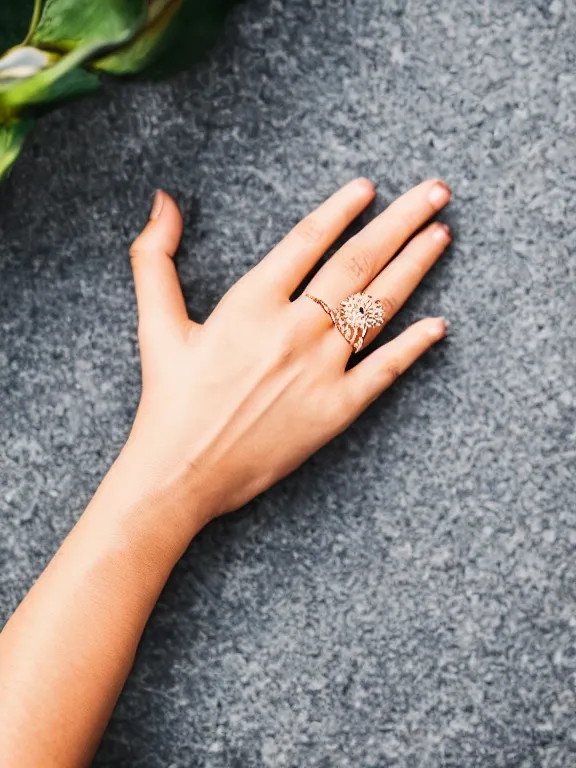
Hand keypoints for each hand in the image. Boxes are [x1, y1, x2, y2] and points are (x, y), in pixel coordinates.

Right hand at [124, 178, 450, 532]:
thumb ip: (154, 258)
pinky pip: (385, 369)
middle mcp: (294, 329)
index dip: (342, 209)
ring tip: (441, 233)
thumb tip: (163, 200)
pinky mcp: (337, 409)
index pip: (308, 240)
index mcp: (251, 303)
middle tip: (435, 191)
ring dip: (415, 266)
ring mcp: (321, 369)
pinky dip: (414, 345)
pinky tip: (439, 324)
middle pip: (358, 262)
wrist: (184, 472)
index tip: (370, 187)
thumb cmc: (170, 400)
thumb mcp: (155, 324)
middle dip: (401, 221)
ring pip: (378, 306)